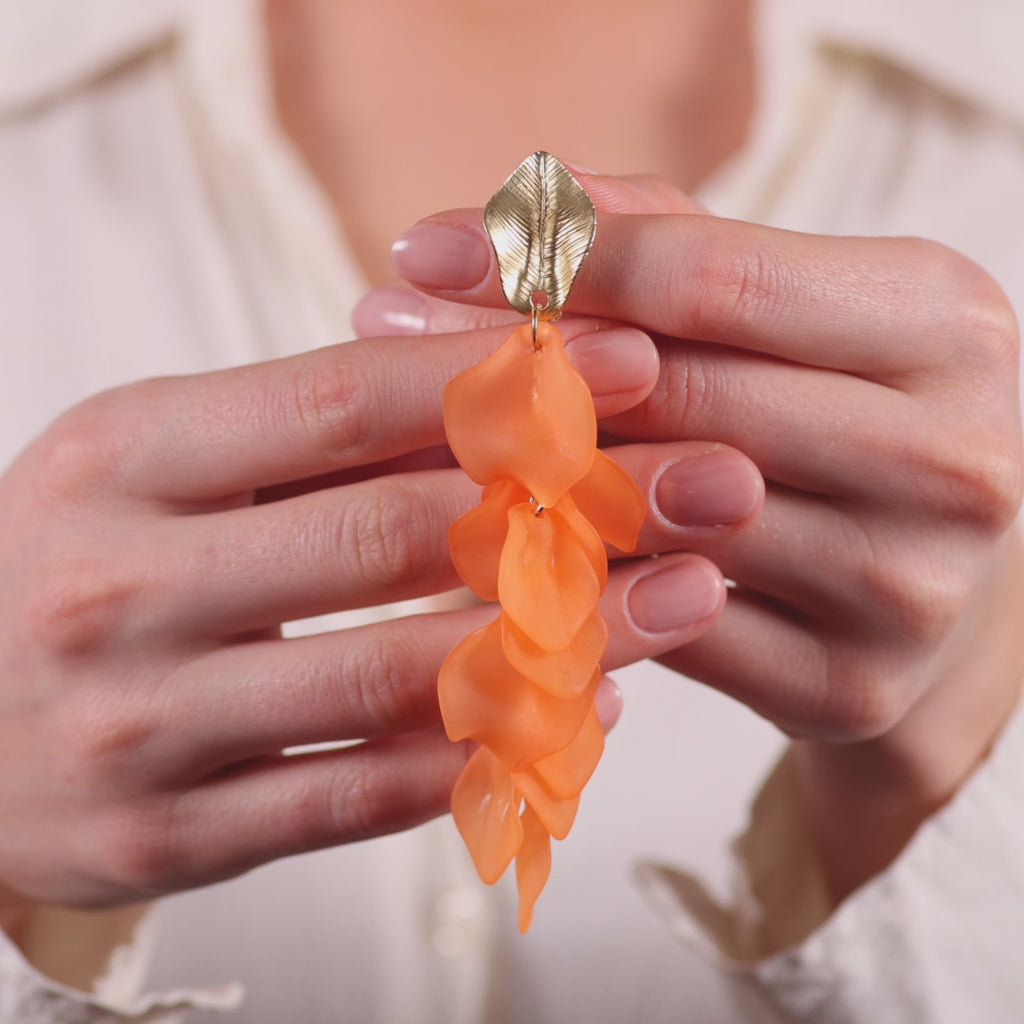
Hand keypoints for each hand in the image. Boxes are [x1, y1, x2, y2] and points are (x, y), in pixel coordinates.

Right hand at [0, 319, 761, 920]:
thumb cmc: (76, 564)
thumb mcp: (155, 463)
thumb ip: (303, 430)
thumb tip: (492, 387)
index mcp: (123, 459)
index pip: (344, 402)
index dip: (502, 380)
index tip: (631, 359)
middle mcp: (126, 589)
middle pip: (395, 535)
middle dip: (575, 502)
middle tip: (710, 483)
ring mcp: (147, 726)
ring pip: (404, 678)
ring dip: (570, 637)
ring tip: (686, 596)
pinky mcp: (173, 835)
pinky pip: (366, 792)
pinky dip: (490, 751)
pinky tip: (587, 713)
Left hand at [362, 172, 1023, 897]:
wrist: (940, 585)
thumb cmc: (842, 415)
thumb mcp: (796, 310)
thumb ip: (674, 242)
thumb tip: (523, 205)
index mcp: (942, 326)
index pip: (716, 277)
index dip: (559, 260)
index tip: (427, 249)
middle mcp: (951, 456)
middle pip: (681, 397)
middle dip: (517, 367)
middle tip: (385, 342)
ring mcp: (908, 586)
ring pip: (657, 519)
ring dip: (520, 478)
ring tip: (419, 439)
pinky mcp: (851, 686)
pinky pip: (663, 624)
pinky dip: (569, 582)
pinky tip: (495, 546)